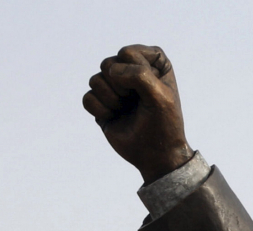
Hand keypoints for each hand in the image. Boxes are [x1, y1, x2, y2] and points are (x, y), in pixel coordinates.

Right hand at [84, 45, 192, 182]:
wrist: (157, 155)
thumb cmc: (164, 124)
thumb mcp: (160, 96)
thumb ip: (139, 75)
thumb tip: (110, 71)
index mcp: (151, 62)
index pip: (128, 53)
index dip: (136, 74)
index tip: (151, 91)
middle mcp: (131, 71)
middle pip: (109, 64)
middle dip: (120, 86)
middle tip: (134, 101)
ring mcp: (115, 87)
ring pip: (95, 80)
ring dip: (111, 100)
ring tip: (125, 110)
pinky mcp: (102, 104)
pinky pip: (88, 98)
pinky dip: (100, 110)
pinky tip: (113, 117)